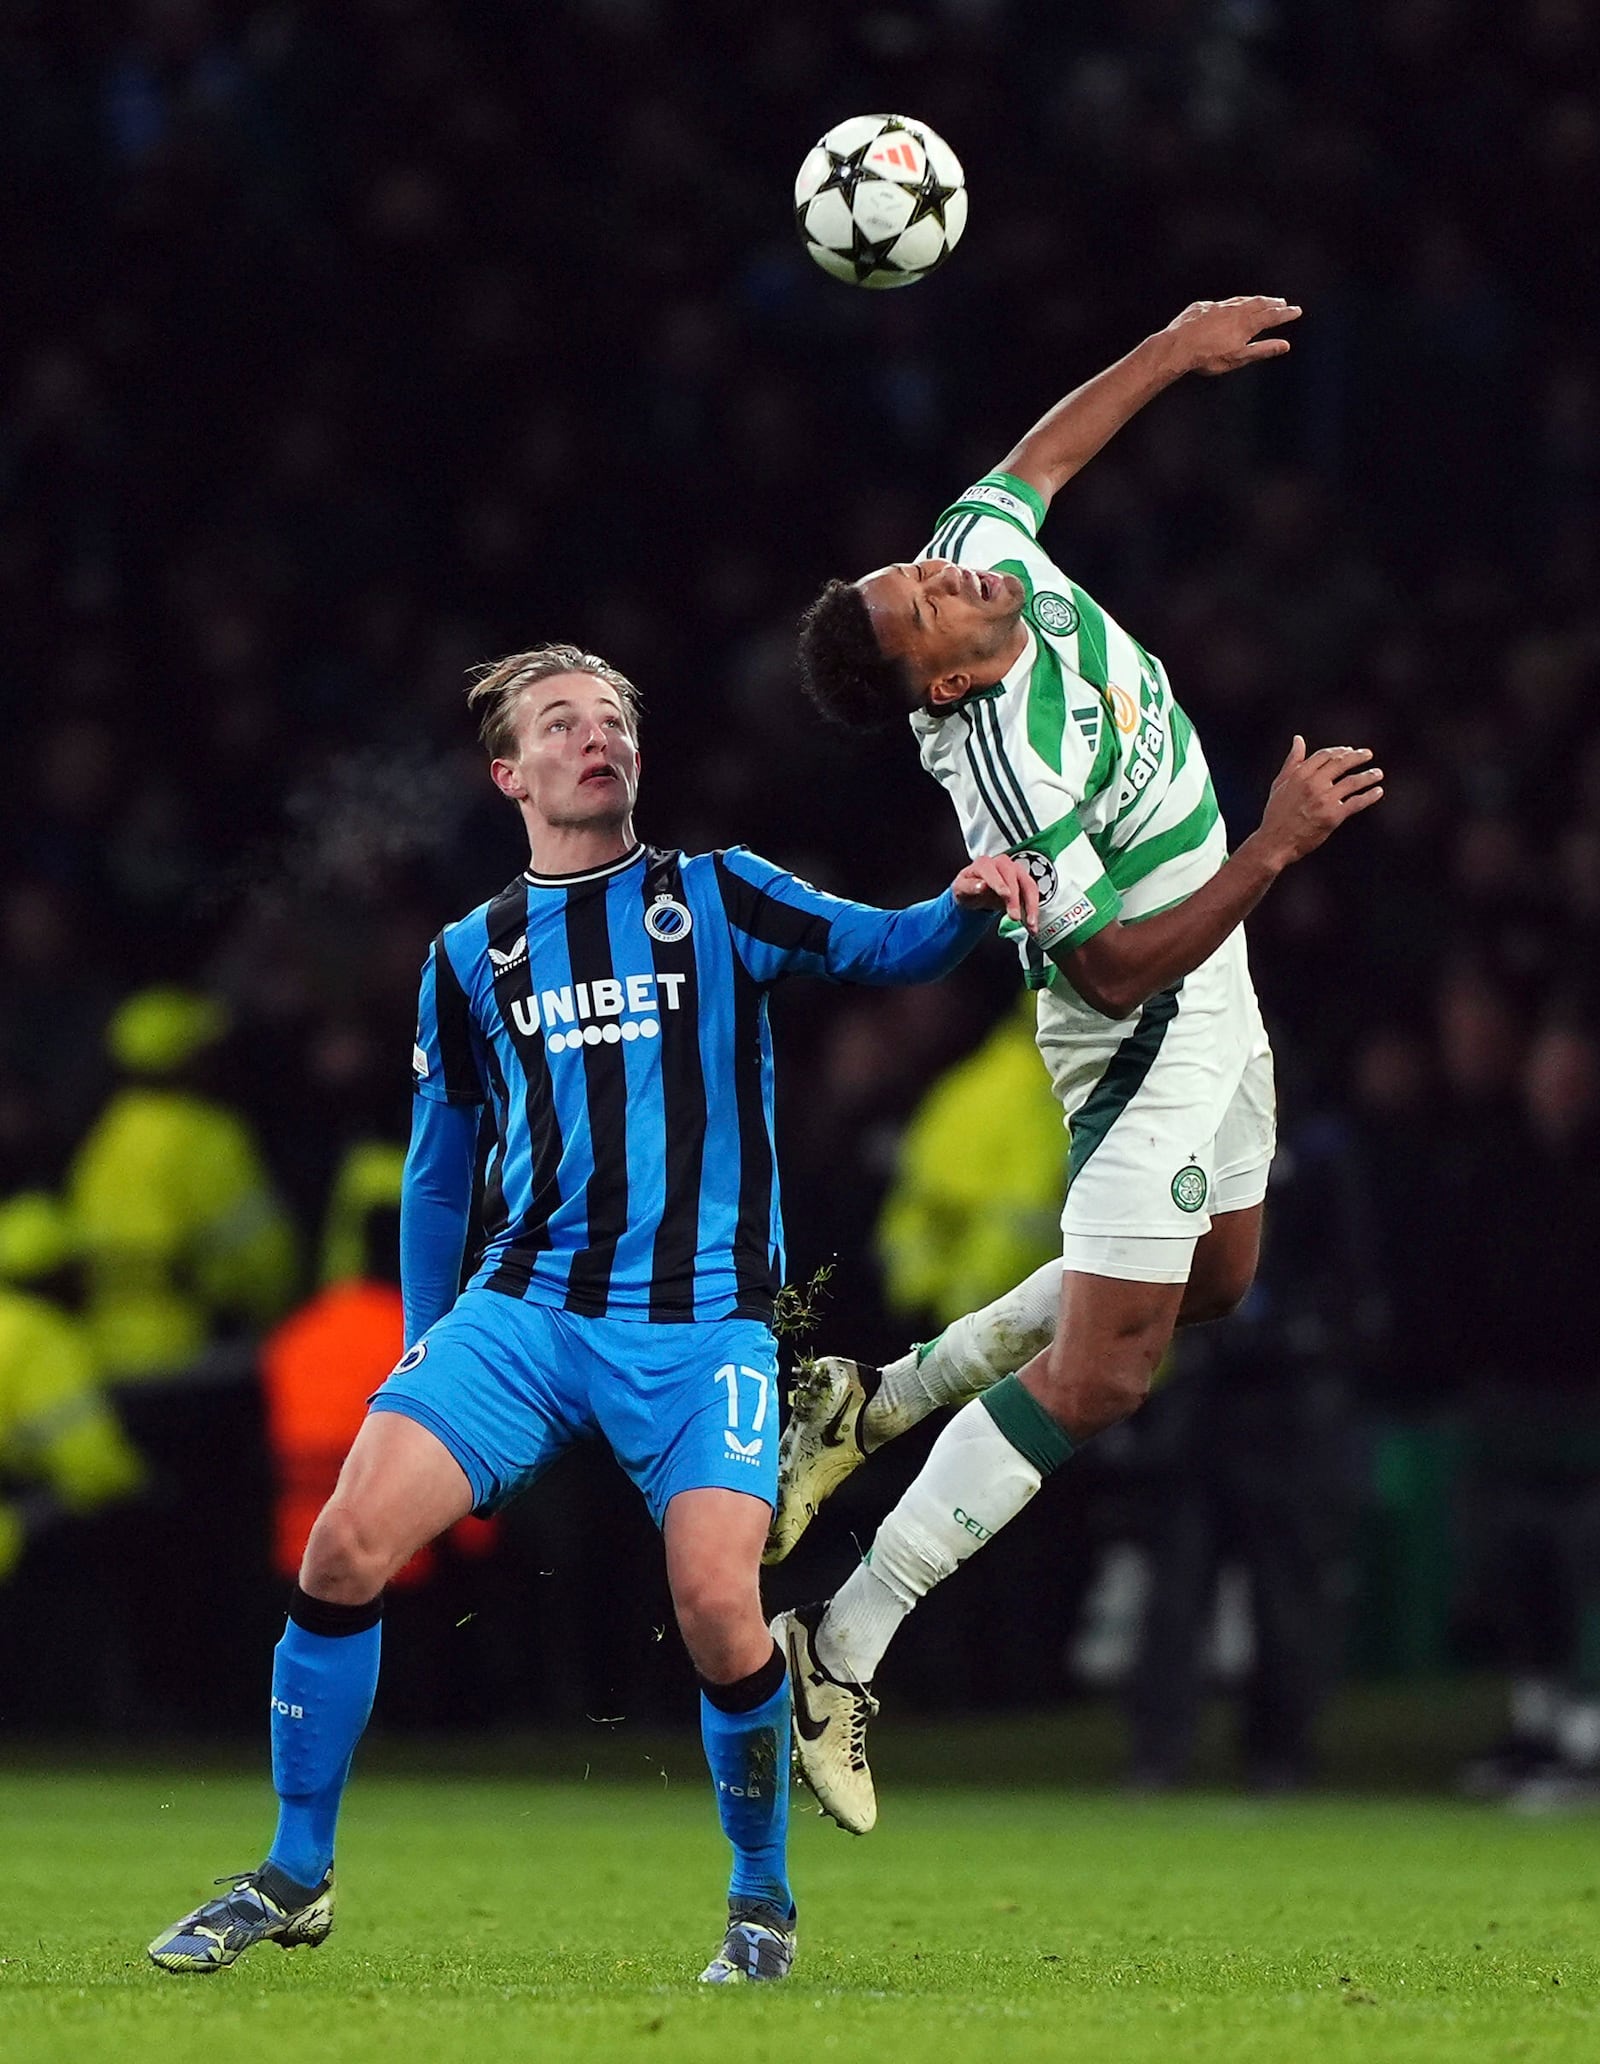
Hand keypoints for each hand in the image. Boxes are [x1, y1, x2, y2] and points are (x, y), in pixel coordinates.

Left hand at [952, 853, 1038, 930]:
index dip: (1000, 883)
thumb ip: (969, 886)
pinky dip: (1034, 911)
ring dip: (1031, 906)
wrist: (976, 891)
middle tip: (1014, 917)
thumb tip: (982, 886)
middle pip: (1013, 878)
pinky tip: (1032, 925)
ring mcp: (1016, 872)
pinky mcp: (1024, 883)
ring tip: (1030, 924)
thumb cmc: (968, 888)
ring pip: (1028, 886)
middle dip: (1015, 899)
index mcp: (984, 864)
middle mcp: (1002, 864)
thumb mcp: (960, 888)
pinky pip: (1033, 895)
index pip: (993, 872)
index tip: (1005, 895)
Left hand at [1164, 296, 1300, 376]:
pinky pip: (1219, 304)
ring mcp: (1216, 306)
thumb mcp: (1238, 358)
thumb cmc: (1207, 357)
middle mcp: (1234, 310)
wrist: (1176, 347)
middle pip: (1258, 303)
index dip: (1286, 314)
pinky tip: (1228, 308)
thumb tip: (1285, 345)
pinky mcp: (1201, 307)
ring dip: (1253, 300)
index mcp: (1246, 323)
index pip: (1272, 316)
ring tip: (1260, 301)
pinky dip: (1230, 304)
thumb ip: (1262, 350)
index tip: (1297, 311)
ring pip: (1240, 300)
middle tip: (1282, 302)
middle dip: (1272, 303)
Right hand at [1256, 737, 1383, 867]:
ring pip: (1353, 782)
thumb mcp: (1280, 784)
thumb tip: (1298, 740)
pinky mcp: (1333, 816)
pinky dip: (1369, 796)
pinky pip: (1356, 802)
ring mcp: (1324, 800)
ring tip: (1378, 774)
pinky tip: (1377, 792)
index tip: (1349, 751)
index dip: (1340, 751)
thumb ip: (1292, 761)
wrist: (1275, 842)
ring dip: (1368, 776)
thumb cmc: (1276, 815)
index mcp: (1300, 775)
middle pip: (1341, 763)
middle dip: (1358, 757)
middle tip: (1368, 754)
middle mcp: (1313, 784)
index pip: (1325, 755)